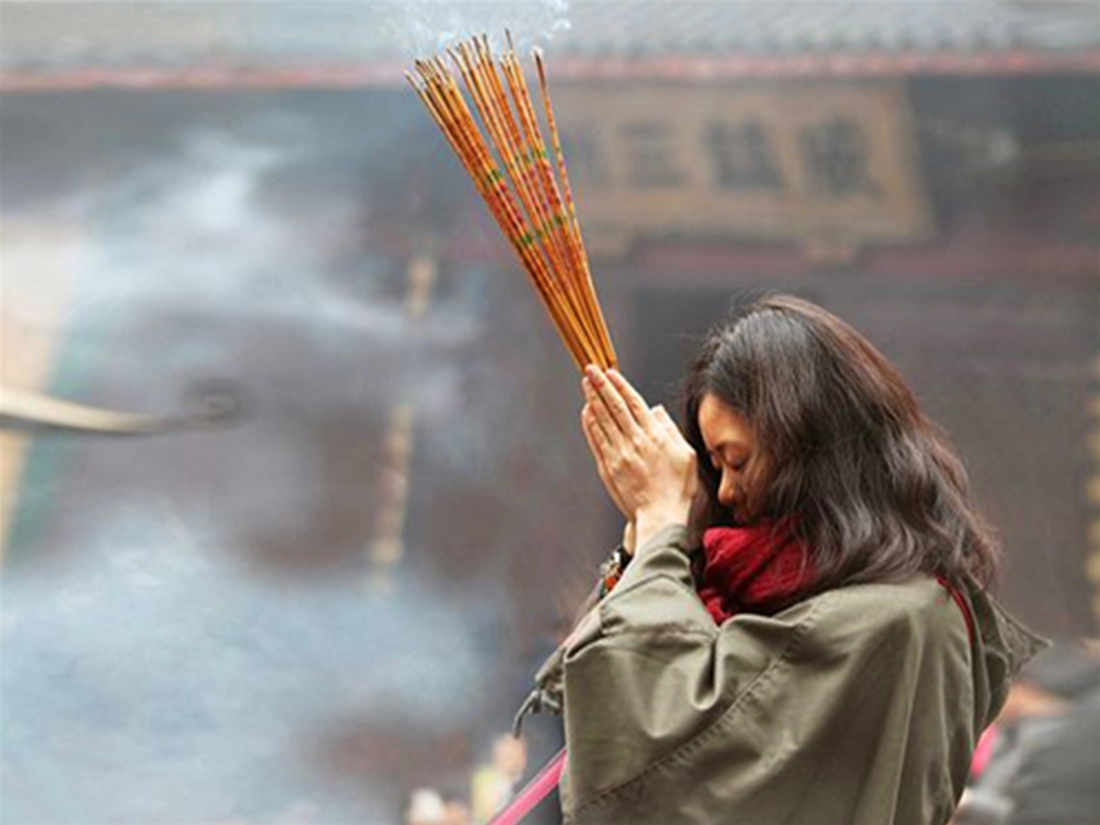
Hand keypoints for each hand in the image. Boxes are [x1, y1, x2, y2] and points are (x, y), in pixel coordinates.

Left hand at [580, 366, 697, 552]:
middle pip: (614, 407)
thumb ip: (670, 429)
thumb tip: (656, 410)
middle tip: (590, 369)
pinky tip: (586, 413)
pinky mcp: (608, 468)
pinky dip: (590, 424)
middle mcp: (635, 442)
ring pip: (603, 421)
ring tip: (586, 385)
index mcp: (655, 436)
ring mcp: (619, 455)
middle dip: (601, 385)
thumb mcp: (685, 454)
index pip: (633, 403)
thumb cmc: (678, 489)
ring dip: (593, 400)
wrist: (660, 516)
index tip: (609, 372)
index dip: (620, 385)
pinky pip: (597, 440)